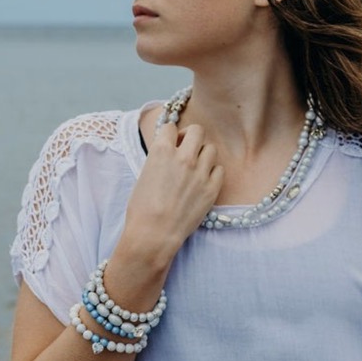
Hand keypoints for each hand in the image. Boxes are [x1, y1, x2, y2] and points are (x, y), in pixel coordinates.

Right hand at [121, 122, 223, 264]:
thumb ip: (159, 159)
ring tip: (195, 168)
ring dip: (203, 155)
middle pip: (197, 130)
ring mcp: (200, 172)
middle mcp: (183, 156)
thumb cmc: (142, 209)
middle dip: (191, 137)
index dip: (170, 134)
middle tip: (186, 149)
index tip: (171, 142)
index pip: (170, 126)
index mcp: (161, 150)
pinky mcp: (212, 188)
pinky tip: (203, 182)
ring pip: (211, 149)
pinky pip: (219, 170)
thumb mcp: (144, 175)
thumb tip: (168, 153)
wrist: (153, 234)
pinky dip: (212, 173)